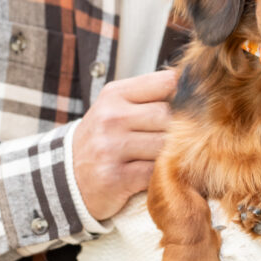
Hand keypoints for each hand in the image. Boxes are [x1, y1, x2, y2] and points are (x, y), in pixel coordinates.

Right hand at [73, 70, 177, 220]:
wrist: (67, 176)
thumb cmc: (104, 138)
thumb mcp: (116, 107)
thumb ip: (150, 97)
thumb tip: (193, 89)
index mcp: (115, 94)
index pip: (166, 82)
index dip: (185, 94)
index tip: (192, 106)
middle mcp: (111, 117)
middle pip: (168, 115)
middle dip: (180, 128)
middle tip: (181, 138)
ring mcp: (111, 147)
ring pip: (165, 145)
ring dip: (171, 154)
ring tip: (166, 156)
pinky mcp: (115, 178)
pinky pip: (155, 171)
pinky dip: (161, 174)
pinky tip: (156, 173)